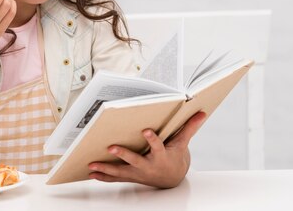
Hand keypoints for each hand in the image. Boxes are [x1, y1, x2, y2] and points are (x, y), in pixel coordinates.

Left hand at [88, 111, 206, 188]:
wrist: (171, 178)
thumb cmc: (175, 157)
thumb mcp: (182, 144)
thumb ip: (189, 128)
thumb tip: (201, 113)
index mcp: (161, 156)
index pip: (158, 147)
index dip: (152, 139)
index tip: (146, 131)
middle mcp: (148, 166)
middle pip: (135, 160)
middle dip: (123, 155)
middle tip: (110, 148)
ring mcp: (138, 173)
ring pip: (121, 172)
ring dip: (106, 168)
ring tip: (92, 164)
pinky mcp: (131, 177)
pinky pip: (115, 178)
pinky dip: (103, 176)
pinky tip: (91, 173)